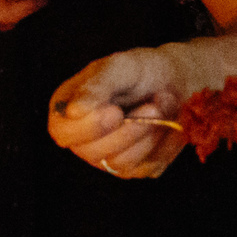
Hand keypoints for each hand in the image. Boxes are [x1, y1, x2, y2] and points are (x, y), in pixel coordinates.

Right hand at [46, 47, 189, 176]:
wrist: (174, 79)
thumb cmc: (140, 69)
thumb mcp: (119, 67)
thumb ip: (96, 86)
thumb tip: (73, 111)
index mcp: (67, 111)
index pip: (62, 132)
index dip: (87, 128)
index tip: (115, 112)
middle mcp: (82, 140)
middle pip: (92, 153)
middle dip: (126, 131)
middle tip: (152, 106)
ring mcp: (107, 158)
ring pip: (119, 163)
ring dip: (147, 134)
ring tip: (161, 105)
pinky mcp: (134, 168)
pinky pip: (145, 167)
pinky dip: (161, 143)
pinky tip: (166, 121)